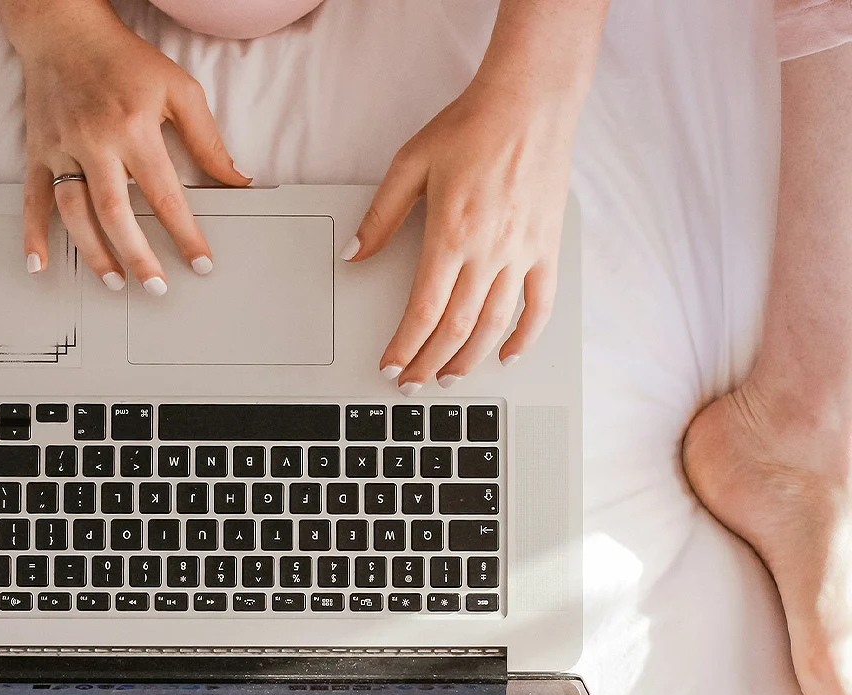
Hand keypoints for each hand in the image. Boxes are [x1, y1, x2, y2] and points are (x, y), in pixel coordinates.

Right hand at [10, 3, 247, 292]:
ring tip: (115, 281)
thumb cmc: (124, 60)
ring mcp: (62, 149)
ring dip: (94, 253)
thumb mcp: (180, 90)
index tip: (200, 263)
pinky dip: (32, 234)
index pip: (165, 195)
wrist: (65, 30)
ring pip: (74, 213)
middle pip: (116, 213)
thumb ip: (208, 141)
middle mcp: (95, 142)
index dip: (185, 234)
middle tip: (157, 287)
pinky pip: (32, 198)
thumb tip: (236, 181)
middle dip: (138, 256)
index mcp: (134, 129)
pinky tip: (39, 263)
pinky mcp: (37, 151)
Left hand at [343, 79, 574, 391]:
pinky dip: (526, 336)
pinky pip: (540, 304)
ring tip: (449, 378)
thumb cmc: (471, 126)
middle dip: (431, 362)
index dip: (406, 346)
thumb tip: (355, 254)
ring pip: (495, 324)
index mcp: (450, 235)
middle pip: (457, 327)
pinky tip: (508, 355)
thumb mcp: (410, 164)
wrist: (529, 102)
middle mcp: (488, 251)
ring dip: (470, 359)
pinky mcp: (547, 248)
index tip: (392, 366)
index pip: (424, 310)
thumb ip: (381, 216)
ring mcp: (522, 253)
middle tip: (413, 382)